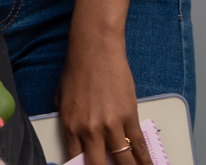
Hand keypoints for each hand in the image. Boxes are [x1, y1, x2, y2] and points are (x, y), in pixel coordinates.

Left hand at [57, 14, 142, 164]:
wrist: (95, 51)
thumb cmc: (77, 70)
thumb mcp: (61, 99)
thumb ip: (67, 121)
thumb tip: (74, 138)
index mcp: (69, 126)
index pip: (75, 160)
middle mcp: (89, 130)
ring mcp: (110, 126)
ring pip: (123, 161)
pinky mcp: (129, 118)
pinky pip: (138, 146)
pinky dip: (145, 160)